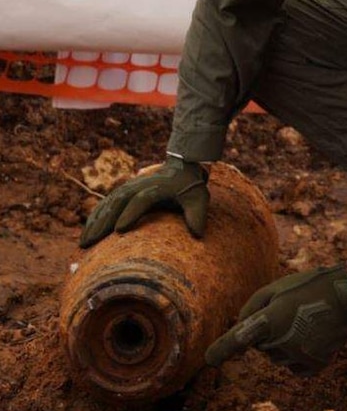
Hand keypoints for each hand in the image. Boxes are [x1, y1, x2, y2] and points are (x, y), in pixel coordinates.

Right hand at [79, 156, 208, 247]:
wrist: (182, 166)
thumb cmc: (191, 186)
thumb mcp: (199, 199)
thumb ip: (197, 215)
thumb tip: (198, 235)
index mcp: (156, 187)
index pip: (140, 201)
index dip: (130, 214)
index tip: (119, 230)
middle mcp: (138, 186)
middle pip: (117, 204)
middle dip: (102, 224)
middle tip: (90, 244)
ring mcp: (129, 187)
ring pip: (107, 205)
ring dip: (94, 223)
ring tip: (83, 243)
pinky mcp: (125, 191)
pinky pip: (106, 204)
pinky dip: (96, 216)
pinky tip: (87, 231)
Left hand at [205, 263, 346, 373]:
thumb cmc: (310, 287)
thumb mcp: (278, 287)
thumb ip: (253, 306)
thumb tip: (240, 324)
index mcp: (269, 320)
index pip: (238, 340)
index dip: (221, 350)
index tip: (209, 359)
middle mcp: (281, 342)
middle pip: (262, 346)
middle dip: (270, 333)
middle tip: (291, 313)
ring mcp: (298, 356)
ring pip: (279, 358)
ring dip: (285, 344)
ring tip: (305, 323)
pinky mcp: (314, 365)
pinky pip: (295, 368)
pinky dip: (300, 356)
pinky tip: (313, 338)